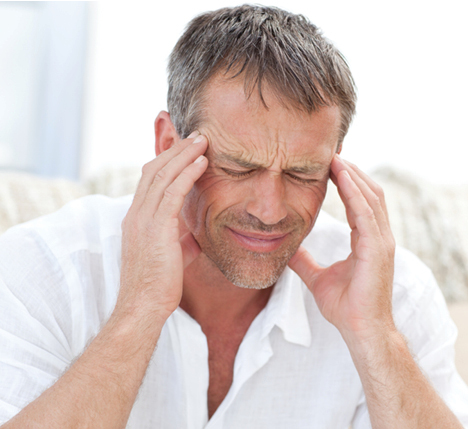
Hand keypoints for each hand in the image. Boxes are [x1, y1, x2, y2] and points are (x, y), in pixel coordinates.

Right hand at [116, 132, 208, 321]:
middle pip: (154, 170)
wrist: (144, 306)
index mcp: (137, 218)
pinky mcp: (156, 228)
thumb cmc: (159, 284)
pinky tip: (202, 162)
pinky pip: (172, 192)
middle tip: (197, 135)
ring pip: (163, 176)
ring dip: (184, 155)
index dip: (168, 160)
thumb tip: (193, 235)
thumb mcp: (170, 255)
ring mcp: (143, 220)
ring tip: (203, 140)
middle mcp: (136, 214)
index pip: (149, 179)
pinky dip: (187, 173)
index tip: (187, 148)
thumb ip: (179, 240)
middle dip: (176, 150)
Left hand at [289, 155, 395, 338]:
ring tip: (335, 158)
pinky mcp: (378, 250)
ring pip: (370, 197)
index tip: (330, 165)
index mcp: (368, 241)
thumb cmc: (346, 307)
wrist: (361, 331)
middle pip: (369, 193)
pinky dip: (354, 193)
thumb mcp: (318, 278)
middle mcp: (379, 237)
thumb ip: (305, 262)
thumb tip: (286, 250)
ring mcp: (382, 242)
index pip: (360, 202)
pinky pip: (366, 214)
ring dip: (353, 176)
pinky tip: (342, 178)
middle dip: (351, 171)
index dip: (347, 181)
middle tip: (332, 152)